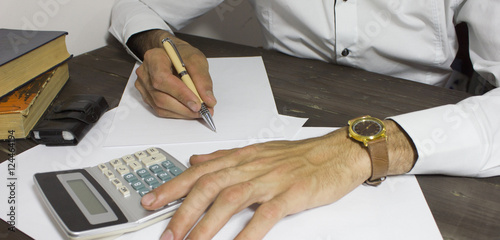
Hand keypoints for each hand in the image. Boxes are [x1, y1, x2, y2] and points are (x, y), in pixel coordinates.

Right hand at [131, 32, 216, 117]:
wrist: (172, 55)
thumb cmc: (182, 54)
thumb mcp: (196, 60)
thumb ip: (202, 79)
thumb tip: (208, 100)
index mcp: (154, 58)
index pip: (163, 79)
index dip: (180, 93)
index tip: (197, 103)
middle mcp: (145, 73)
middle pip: (161, 96)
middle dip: (184, 107)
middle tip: (204, 111)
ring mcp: (144, 86)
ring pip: (161, 106)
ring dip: (183, 112)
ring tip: (200, 111)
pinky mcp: (148, 97)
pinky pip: (161, 110)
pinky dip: (178, 113)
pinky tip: (189, 110)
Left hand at [141, 128, 372, 239]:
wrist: (335, 153)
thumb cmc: (297, 156)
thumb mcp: (257, 152)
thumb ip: (224, 158)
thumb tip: (196, 160)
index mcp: (241, 157)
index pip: (200, 171)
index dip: (173, 186)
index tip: (150, 200)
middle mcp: (252, 166)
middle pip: (209, 186)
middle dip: (183, 211)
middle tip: (167, 234)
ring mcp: (271, 180)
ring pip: (231, 199)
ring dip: (207, 225)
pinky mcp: (291, 194)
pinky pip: (265, 216)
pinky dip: (247, 233)